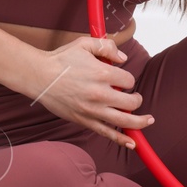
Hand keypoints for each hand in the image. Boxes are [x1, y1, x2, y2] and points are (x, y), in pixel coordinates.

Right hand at [28, 35, 153, 148]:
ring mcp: (93, 110)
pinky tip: (133, 142)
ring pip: (124, 120)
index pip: (129, 81)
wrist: (39, 76)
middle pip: (131, 102)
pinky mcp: (84, 120)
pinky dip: (121, 139)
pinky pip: (107, 133)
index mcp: (102, 74)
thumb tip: (123, 58)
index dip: (128, 80)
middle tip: (134, 97)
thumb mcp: (85, 44)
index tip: (121, 79)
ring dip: (139, 121)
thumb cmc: (61, 60)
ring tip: (148, 120)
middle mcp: (100, 94)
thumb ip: (107, 47)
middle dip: (136, 99)